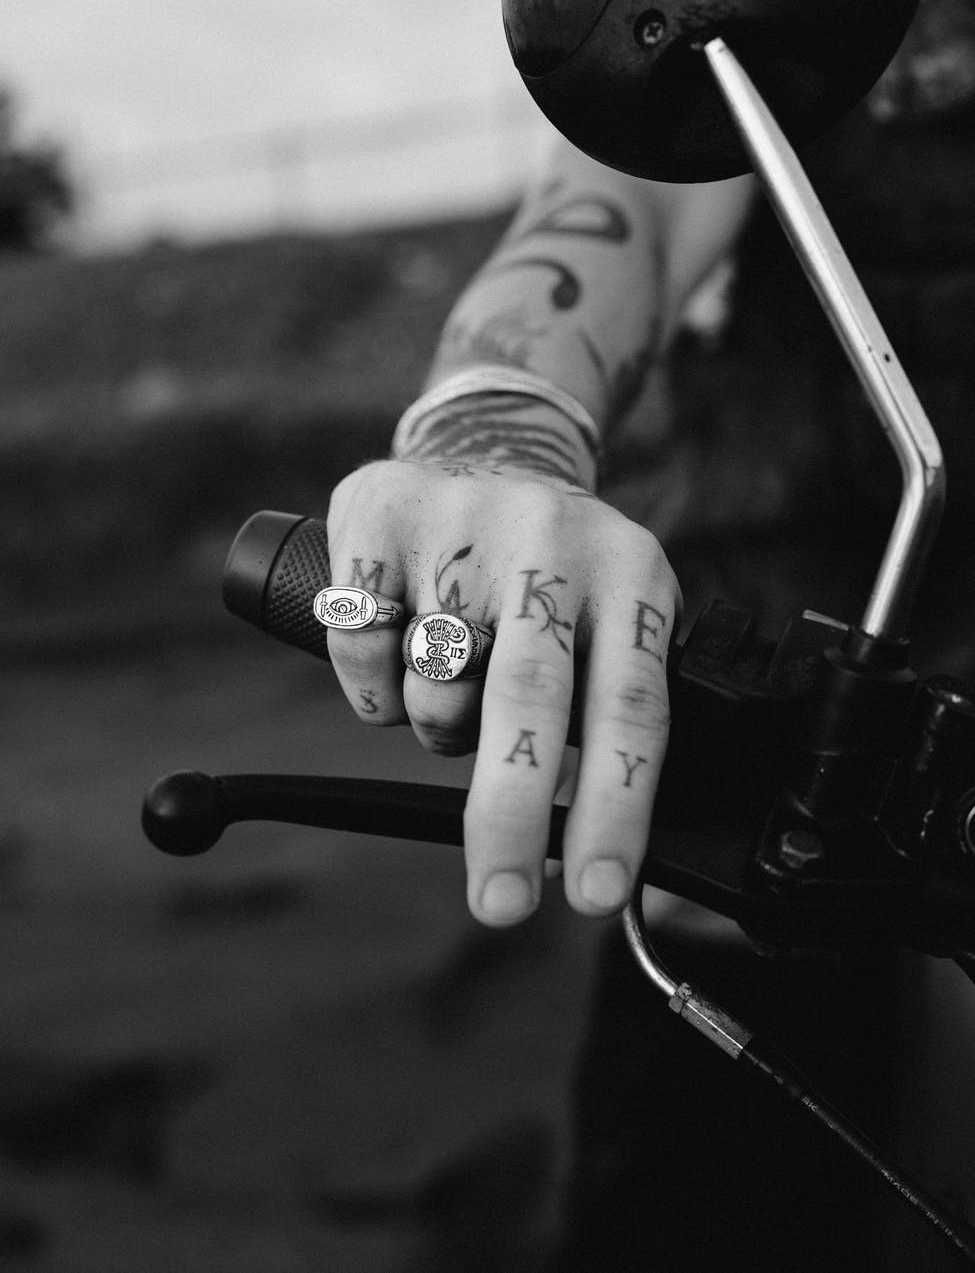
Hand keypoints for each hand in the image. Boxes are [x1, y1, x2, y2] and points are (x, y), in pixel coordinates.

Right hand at [326, 457, 679, 926]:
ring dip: (440, 726)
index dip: (615, 807)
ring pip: (435, 683)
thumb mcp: (616, 619)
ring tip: (455, 687)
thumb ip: (606, 712)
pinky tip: (399, 654)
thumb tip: (582, 842)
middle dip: (510, 815)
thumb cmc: (558, 572)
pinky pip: (362, 647)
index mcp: (632, 574)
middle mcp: (552, 537)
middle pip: (528, 698)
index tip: (595, 892)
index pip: (633, 707)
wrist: (492, 449)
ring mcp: (462, 518)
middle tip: (499, 902)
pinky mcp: (379, 513)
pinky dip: (375, 687)